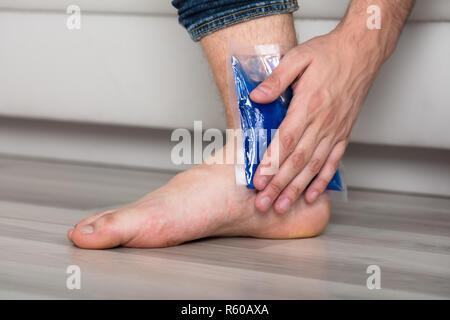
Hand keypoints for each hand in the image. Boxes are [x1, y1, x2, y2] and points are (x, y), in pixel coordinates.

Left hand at [250, 29, 385, 212]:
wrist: (362, 52)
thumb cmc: (329, 54)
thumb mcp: (298, 58)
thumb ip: (276, 80)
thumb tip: (256, 97)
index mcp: (309, 105)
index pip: (286, 141)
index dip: (271, 164)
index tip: (258, 181)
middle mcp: (323, 123)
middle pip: (297, 161)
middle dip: (279, 185)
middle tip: (263, 204)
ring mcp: (335, 131)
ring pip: (313, 166)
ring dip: (297, 189)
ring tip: (282, 207)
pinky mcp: (343, 133)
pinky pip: (333, 162)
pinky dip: (322, 181)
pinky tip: (312, 195)